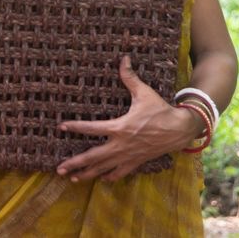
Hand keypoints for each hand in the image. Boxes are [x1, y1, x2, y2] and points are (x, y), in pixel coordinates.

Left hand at [56, 56, 204, 181]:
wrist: (180, 129)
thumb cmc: (160, 110)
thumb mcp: (144, 93)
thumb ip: (130, 77)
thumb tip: (123, 59)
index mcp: (120, 127)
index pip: (92, 128)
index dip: (76, 127)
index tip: (61, 127)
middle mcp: (121, 145)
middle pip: (93, 157)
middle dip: (75, 163)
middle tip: (59, 169)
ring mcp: (128, 156)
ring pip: (104, 168)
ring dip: (88, 173)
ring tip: (73, 179)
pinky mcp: (136, 162)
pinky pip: (120, 172)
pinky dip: (110, 176)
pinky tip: (101, 179)